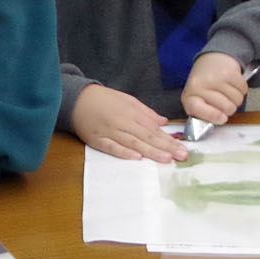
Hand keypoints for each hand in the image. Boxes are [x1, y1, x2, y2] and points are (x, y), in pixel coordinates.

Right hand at [71, 84, 185, 162]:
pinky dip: (123, 152)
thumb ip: (146, 112)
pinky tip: (136, 157)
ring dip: (150, 151)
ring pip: (133, 143)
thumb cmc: (104, 100)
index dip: (169, 140)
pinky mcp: (97, 139)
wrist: (77, 99)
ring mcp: (110, 131)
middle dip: (165, 147)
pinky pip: (112, 147)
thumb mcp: (128, 100)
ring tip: (165, 159)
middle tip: (181, 156)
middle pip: (147, 136)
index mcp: (132, 113)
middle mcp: (123, 122)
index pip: (154, 129)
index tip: (183, 149)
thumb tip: (163, 122)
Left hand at [182, 52, 251, 126]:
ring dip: (236, 99)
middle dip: (229, 108)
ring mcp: (216, 78)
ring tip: (227, 91)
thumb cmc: (204, 83)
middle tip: (224, 101)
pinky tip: (233, 84)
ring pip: (237, 100)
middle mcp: (201, 85)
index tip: (222, 119)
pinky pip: (243, 90)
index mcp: (190, 95)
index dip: (212, 116)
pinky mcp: (230, 72)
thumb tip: (216, 123)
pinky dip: (242, 89)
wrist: (213, 59)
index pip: (198, 109)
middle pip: (225, 108)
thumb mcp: (197, 99)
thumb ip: (204, 112)